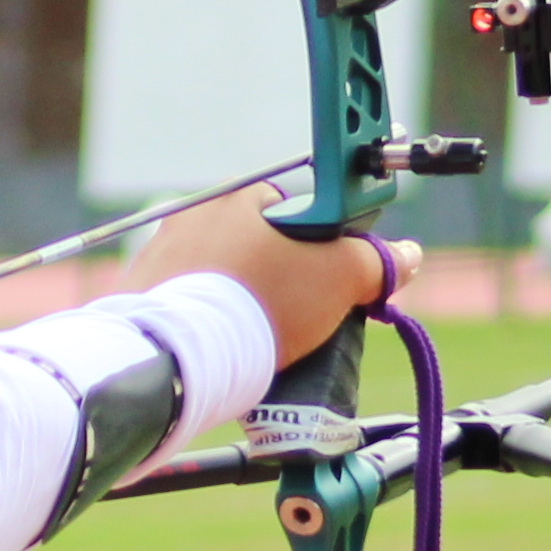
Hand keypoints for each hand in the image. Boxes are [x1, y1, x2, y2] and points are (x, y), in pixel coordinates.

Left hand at [140, 188, 416, 369]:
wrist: (178, 355)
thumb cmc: (262, 304)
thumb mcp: (339, 277)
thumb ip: (378, 262)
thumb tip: (407, 256)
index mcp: (242, 195)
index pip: (301, 213)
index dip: (324, 250)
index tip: (331, 282)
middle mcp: (195, 212)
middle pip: (262, 246)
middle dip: (286, 280)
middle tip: (301, 318)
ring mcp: (162, 251)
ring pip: (225, 275)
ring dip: (247, 301)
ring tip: (263, 341)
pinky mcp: (143, 289)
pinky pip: (191, 300)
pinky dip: (211, 319)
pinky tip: (226, 345)